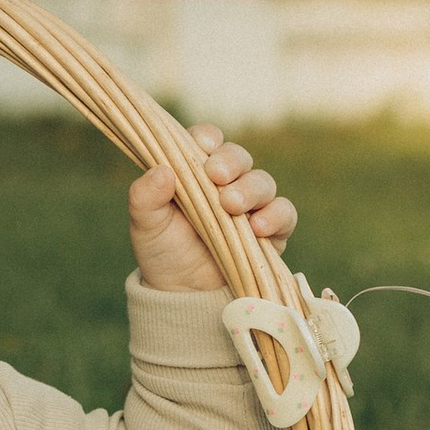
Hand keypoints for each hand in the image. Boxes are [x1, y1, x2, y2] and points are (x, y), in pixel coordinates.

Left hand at [127, 127, 297, 292]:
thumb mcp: (145, 223)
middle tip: (216, 176)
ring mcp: (251, 204)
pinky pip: (284, 213)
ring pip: (262, 182)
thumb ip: (145, 196)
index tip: (202, 145)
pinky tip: (258, 227)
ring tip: (232, 206)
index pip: (206, 140)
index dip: (207, 138)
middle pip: (238, 157)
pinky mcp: (272, 229)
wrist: (184, 291)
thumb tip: (162, 170)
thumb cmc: (164, 248)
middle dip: (230, 162)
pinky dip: (276, 216)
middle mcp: (226, 181)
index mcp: (195, 169)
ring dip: (250, 189)